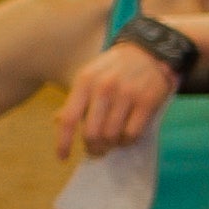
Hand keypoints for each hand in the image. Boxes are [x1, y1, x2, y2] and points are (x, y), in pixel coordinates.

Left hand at [56, 42, 178, 159]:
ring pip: (112, 135)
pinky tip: (125, 137)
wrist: (150, 52)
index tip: (62, 157)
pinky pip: (132, 133)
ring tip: (112, 143)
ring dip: (111, 145)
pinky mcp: (147, 102)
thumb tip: (58, 120)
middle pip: (92, 132)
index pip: (68, 118)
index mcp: (85, 81)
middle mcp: (104, 88)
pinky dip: (127, 141)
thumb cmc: (115, 67)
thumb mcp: (90, 76)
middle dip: (92, 147)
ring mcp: (127, 95)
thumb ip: (76, 98)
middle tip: (96, 150)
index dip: (63, 141)